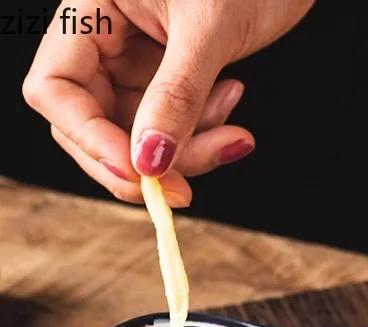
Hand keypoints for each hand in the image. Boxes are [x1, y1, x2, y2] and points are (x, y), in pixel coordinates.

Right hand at [23, 0, 312, 205]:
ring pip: (140, 137)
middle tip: (185, 191)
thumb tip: (148, 162)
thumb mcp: (208, 30)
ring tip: (235, 131)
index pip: (55, 89)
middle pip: (92, 126)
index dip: (88, 139)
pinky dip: (204, 134)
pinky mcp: (171, 78)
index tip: (138, 173)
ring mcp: (137, 62)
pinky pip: (174, 127)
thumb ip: (177, 95)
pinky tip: (233, 102)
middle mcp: (105, 39)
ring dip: (188, 152)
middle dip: (142, 163)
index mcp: (92, 9)